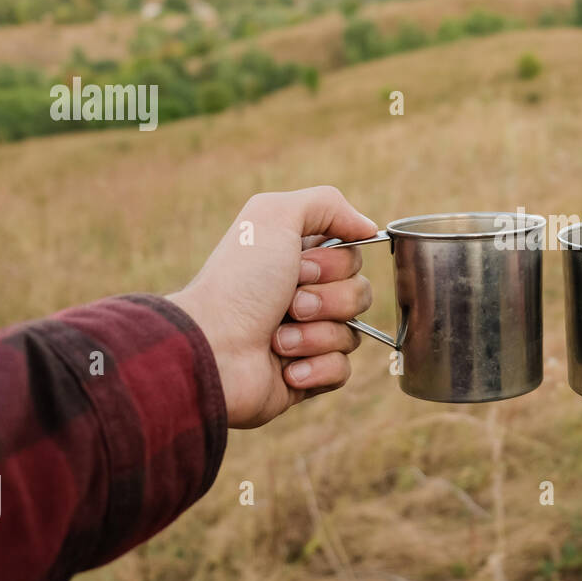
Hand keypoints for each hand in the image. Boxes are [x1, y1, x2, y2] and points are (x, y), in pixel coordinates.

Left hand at [167, 187, 377, 427]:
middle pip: (360, 294)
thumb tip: (368, 227)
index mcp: (297, 260)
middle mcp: (303, 296)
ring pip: (352, 334)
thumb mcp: (275, 215)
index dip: (335, 264)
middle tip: (290, 304)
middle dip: (328, 300)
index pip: (353, 258)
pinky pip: (342, 370)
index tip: (299, 266)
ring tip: (277, 340)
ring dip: (315, 335)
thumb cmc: (239, 283)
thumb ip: (327, 203)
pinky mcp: (306, 376)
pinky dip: (315, 368)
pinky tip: (285, 369)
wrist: (213, 349)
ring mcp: (306, 337)